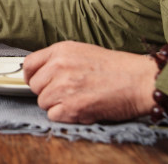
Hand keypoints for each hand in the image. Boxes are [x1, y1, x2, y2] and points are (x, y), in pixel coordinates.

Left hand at [24, 41, 157, 123]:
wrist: (139, 80)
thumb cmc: (117, 67)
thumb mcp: (82, 51)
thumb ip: (59, 60)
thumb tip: (41, 72)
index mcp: (60, 50)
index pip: (28, 64)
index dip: (31, 75)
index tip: (36, 81)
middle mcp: (58, 67)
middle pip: (34, 86)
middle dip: (47, 91)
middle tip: (65, 92)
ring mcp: (64, 87)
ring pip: (43, 102)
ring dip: (57, 104)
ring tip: (77, 99)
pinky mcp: (72, 106)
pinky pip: (53, 115)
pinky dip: (65, 116)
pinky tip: (80, 109)